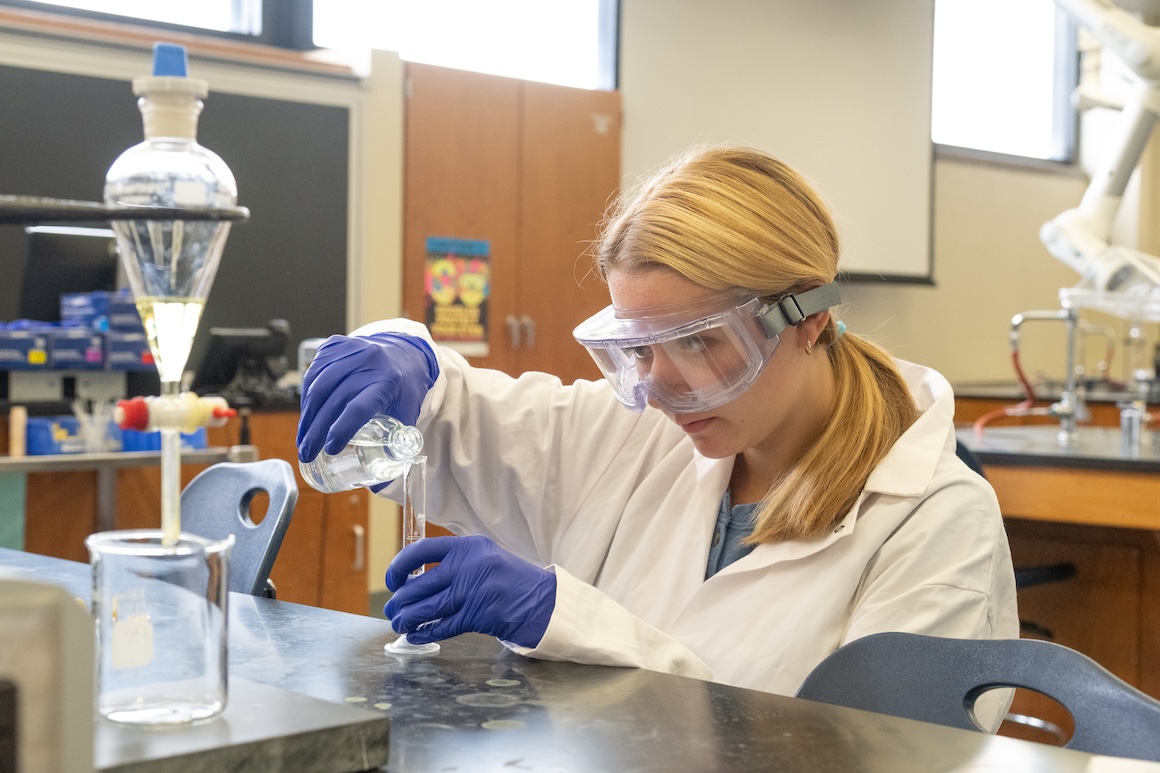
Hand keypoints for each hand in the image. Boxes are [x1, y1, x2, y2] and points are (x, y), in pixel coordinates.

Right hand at [297, 332, 437, 462]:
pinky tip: (307, 413)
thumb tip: (377, 486)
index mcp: (388, 380)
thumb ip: (395, 448)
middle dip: (317, 429)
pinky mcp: (336, 344)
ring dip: (307, 415)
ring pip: (319, 385)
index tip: (331, 449)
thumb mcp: (407, 415)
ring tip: (304, 437)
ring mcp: (350, 350)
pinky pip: (314, 371)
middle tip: (307, 452)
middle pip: (334, 399)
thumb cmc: (405, 388)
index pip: (359, 407)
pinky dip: (307, 394)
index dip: (342, 429)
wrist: (405, 352)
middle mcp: (368, 362)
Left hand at [384, 535, 556, 648]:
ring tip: (398, 623)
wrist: (543, 601)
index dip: (399, 566)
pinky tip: (414, 635)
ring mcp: (474, 592)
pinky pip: (442, 626)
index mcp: (469, 547)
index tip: (392, 580)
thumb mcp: (485, 557)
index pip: (421, 551)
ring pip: (428, 608)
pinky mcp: (478, 617)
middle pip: (420, 585)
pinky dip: (424, 632)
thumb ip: (455, 562)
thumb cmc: (511, 579)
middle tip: (392, 609)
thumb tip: (414, 579)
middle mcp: (470, 567)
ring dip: (407, 618)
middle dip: (400, 601)